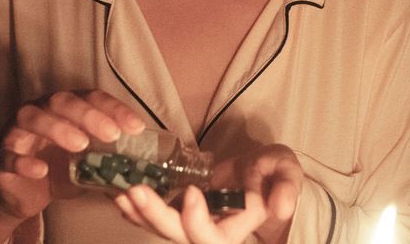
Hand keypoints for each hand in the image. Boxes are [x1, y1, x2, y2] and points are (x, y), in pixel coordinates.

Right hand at [0, 90, 144, 225]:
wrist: (24, 194)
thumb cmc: (60, 166)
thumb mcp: (88, 160)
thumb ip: (108, 156)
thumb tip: (141, 166)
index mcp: (67, 105)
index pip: (93, 98)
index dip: (115, 109)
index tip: (136, 127)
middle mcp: (41, 109)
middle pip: (62, 101)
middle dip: (88, 114)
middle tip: (110, 134)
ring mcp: (17, 131)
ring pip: (32, 118)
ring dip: (58, 128)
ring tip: (80, 145)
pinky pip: (7, 154)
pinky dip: (24, 161)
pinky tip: (41, 170)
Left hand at [114, 143, 303, 243]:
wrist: (265, 174)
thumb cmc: (276, 173)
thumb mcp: (287, 171)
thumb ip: (286, 186)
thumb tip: (282, 207)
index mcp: (239, 228)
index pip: (213, 238)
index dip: (198, 221)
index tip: (192, 190)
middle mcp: (213, 234)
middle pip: (180, 237)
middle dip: (156, 217)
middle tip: (135, 191)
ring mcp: (196, 224)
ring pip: (165, 230)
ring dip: (142, 213)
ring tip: (122, 192)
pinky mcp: (184, 211)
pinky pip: (160, 217)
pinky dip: (140, 209)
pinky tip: (122, 196)